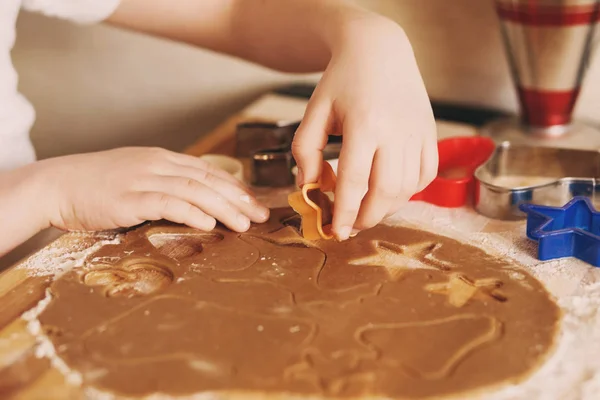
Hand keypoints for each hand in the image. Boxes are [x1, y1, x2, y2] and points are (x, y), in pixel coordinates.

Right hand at [34, 147, 269, 232]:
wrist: (57, 185)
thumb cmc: (96, 186)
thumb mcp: (136, 177)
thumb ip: (164, 185)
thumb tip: (193, 204)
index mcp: (161, 158)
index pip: (207, 171)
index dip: (234, 187)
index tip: (254, 203)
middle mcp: (157, 164)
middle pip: (208, 180)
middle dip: (238, 198)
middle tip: (261, 216)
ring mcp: (143, 178)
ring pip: (195, 190)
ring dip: (223, 207)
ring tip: (244, 224)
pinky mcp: (129, 197)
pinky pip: (168, 202)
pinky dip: (191, 212)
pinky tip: (209, 223)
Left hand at [292, 17, 437, 239]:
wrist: (378, 50)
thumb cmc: (341, 82)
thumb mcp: (314, 112)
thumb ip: (304, 151)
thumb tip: (308, 188)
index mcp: (364, 123)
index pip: (354, 181)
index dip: (345, 213)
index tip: (336, 232)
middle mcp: (396, 130)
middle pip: (386, 191)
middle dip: (367, 217)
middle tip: (351, 225)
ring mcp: (417, 132)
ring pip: (407, 188)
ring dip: (386, 208)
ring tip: (367, 209)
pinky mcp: (431, 133)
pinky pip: (425, 175)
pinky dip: (408, 192)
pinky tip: (389, 190)